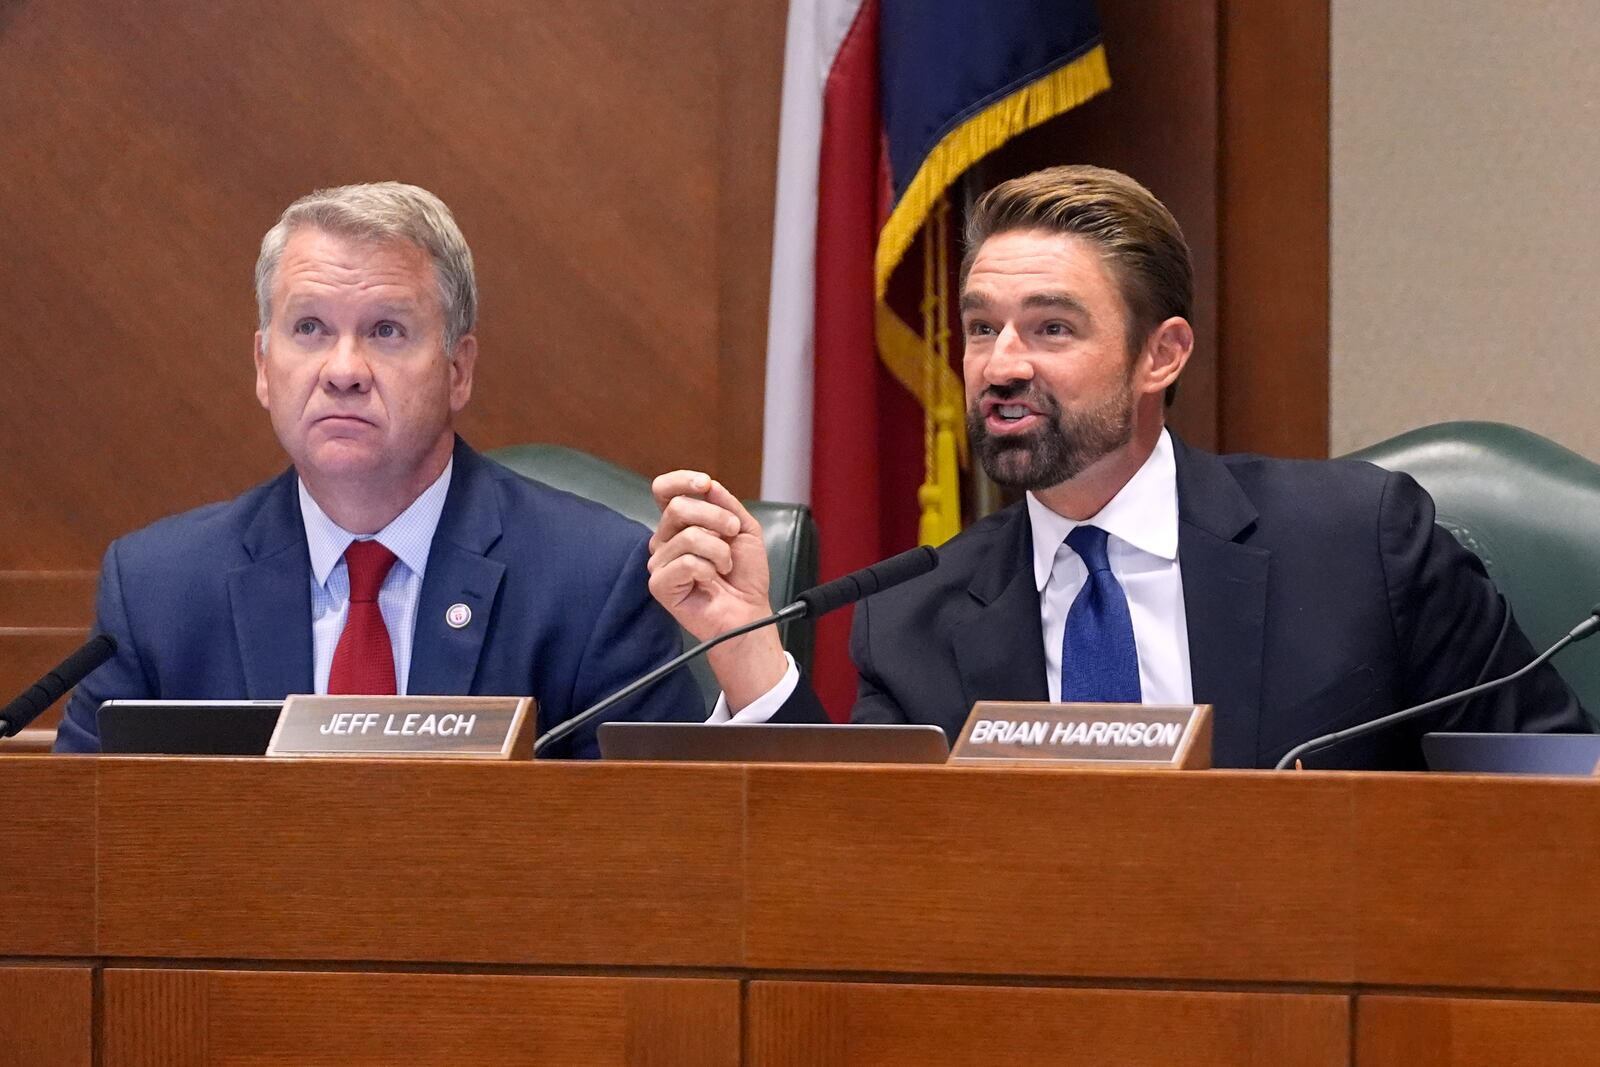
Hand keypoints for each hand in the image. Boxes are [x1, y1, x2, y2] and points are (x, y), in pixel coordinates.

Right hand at [648, 470, 788, 709]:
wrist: (749, 610)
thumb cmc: (745, 575)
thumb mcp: (745, 529)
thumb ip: (727, 504)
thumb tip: (709, 485)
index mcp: (681, 523)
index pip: (664, 490)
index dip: (681, 480)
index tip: (705, 484)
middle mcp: (666, 540)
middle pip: (679, 507)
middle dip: (716, 517)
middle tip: (732, 534)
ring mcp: (660, 562)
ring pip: (688, 536)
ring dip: (719, 551)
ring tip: (724, 567)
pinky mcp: (659, 584)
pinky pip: (686, 562)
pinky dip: (708, 570)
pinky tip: (711, 581)